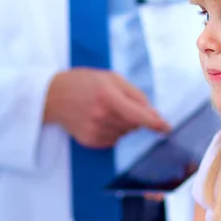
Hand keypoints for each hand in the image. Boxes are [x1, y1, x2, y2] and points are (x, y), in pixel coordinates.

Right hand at [44, 67, 170, 147]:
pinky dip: (113, 131)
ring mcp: (95, 131)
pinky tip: (98, 120)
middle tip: (116, 103)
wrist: (54, 96)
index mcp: (109, 97)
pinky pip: (114, 140)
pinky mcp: (91, 141)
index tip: (166, 128)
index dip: (155, 123)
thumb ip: (135, 95)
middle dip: (133, 116)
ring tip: (104, 110)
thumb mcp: (112, 78)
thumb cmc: (85, 83)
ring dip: (123, 124)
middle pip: (135, 125)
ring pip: (125, 133)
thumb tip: (153, 114)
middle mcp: (102, 116)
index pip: (139, 115)